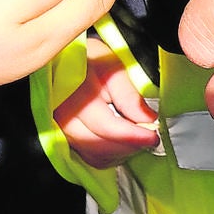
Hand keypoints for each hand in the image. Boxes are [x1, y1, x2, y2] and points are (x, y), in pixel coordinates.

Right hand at [53, 37, 159, 167]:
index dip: (134, 136)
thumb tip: (148, 119)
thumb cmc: (89, 59)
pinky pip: (87, 155)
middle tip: (149, 137)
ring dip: (119, 152)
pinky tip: (120, 142)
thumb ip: (129, 95)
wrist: (64, 59)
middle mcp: (64, 118)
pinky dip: (108, 154)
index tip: (153, 137)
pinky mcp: (63, 136)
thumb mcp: (113, 68)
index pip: (108, 127)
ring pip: (94, 155)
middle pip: (100, 146)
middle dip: (129, 146)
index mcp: (77, 97)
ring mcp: (61, 129)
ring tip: (136, 138)